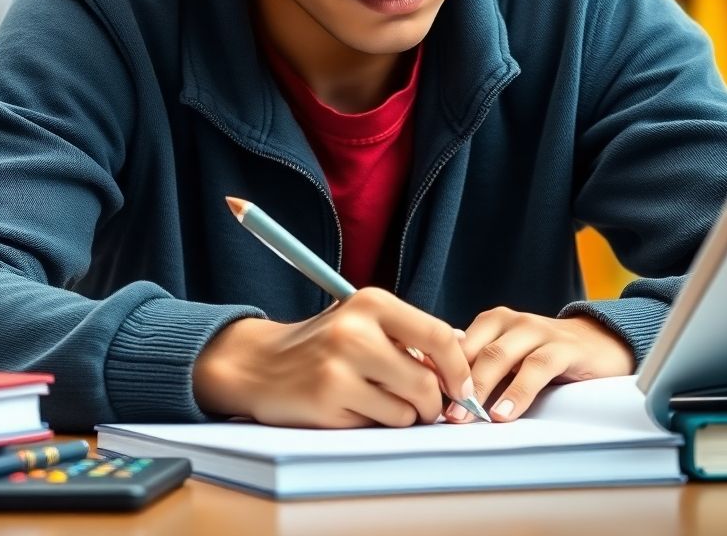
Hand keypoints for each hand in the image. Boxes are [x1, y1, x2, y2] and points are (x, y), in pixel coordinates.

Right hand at [193, 287, 474, 427]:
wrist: (260, 363)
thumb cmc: (323, 345)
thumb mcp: (364, 323)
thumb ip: (409, 335)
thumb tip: (466, 351)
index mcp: (371, 302)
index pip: (438, 335)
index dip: (459, 368)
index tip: (463, 387)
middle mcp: (356, 329)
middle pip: (427, 381)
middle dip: (433, 403)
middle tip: (424, 406)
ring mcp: (340, 365)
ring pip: (407, 409)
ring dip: (402, 415)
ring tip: (377, 401)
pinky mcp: (329, 399)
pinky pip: (379, 424)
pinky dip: (375, 423)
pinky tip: (352, 407)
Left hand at [448, 307, 634, 423]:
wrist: (600, 343)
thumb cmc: (545, 356)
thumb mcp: (511, 359)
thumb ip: (481, 368)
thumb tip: (440, 392)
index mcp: (492, 322)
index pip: (457, 344)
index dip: (439, 369)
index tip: (424, 395)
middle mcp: (511, 321)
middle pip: (474, 350)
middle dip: (455, 382)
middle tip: (443, 413)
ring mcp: (537, 330)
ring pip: (500, 356)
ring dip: (482, 387)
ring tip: (468, 416)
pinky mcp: (563, 347)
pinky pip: (536, 368)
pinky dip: (517, 392)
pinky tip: (505, 414)